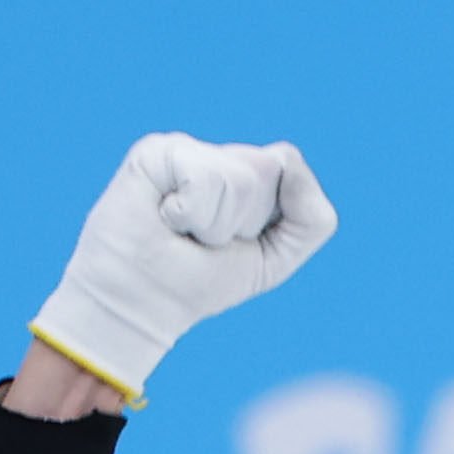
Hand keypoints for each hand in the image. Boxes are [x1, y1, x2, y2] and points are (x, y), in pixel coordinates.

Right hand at [29, 132, 336, 402]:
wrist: (141, 303)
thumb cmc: (200, 283)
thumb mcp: (274, 260)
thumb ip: (312, 218)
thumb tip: (286, 159)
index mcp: (246, 175)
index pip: (286, 170)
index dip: (265, 220)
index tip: (231, 244)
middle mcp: (217, 156)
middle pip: (268, 171)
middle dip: (242, 221)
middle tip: (203, 240)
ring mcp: (188, 149)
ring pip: (239, 176)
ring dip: (214, 222)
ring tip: (182, 232)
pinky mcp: (158, 150)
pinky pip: (203, 176)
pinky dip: (189, 212)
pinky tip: (165, 218)